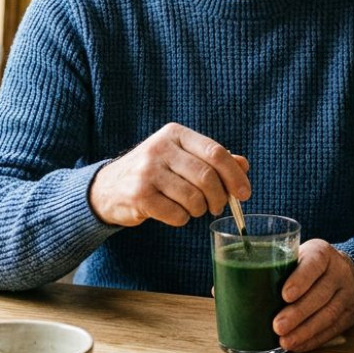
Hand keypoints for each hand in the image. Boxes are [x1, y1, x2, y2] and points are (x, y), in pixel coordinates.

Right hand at [90, 122, 249, 227]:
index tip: (244, 193)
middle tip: (219, 207)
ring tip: (193, 209)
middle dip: (220, 197)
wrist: (109, 187)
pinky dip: (182, 219)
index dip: (235, 175)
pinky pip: (176, 214)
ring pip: (193, 198)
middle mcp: (160, 148)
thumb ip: (212, 159)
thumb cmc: (155, 171)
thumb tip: (243, 165)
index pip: (215, 152)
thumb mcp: (181, 157)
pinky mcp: (138, 195)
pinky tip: (174, 213)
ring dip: (200, 210)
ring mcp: (147, 171)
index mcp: (175, 134)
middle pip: (207, 176)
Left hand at [272, 240, 353, 352]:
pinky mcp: (350, 313)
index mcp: (322, 253)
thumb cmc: (308, 265)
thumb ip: (274, 266)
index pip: (314, 263)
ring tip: (285, 341)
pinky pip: (333, 329)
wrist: (345, 270)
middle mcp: (339, 271)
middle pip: (320, 294)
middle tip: (278, 326)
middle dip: (298, 313)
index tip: (285, 295)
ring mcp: (348, 293)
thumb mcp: (297, 255)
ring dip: (305, 330)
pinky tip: (298, 345)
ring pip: (328, 314)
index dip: (300, 279)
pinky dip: (314, 339)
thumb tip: (231, 289)